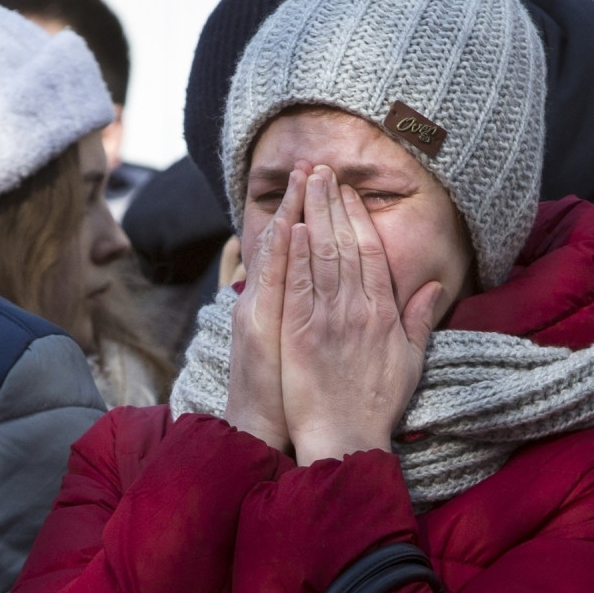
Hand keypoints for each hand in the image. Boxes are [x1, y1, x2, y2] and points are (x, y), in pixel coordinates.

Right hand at [222, 165, 306, 450]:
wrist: (263, 429)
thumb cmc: (288, 391)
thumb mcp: (296, 346)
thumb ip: (312, 312)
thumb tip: (333, 288)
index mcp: (284, 303)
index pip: (299, 248)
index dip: (310, 214)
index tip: (323, 183)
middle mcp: (269, 301)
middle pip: (288, 241)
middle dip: (301, 202)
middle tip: (311, 164)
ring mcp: (263, 312)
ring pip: (278, 255)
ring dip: (290, 214)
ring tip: (301, 179)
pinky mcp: (260, 330)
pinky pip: (273, 288)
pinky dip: (279, 258)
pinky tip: (287, 228)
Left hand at [279, 165, 440, 464]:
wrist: (345, 438)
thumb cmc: (378, 404)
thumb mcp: (411, 361)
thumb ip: (420, 320)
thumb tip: (433, 288)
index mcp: (383, 313)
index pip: (371, 253)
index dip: (360, 218)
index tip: (350, 194)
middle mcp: (356, 309)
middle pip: (343, 244)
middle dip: (332, 203)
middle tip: (323, 171)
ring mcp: (325, 319)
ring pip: (319, 255)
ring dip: (311, 215)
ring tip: (305, 183)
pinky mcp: (297, 332)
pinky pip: (295, 284)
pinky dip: (292, 253)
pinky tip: (288, 225)